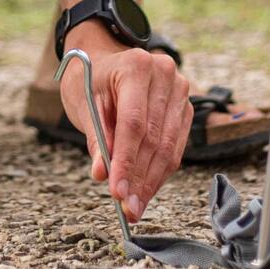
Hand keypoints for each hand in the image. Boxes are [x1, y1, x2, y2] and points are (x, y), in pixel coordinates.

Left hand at [58, 42, 192, 223]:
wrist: (105, 59)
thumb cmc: (90, 79)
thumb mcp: (83, 103)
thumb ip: (96, 139)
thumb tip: (102, 175)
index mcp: (136, 66)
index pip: (134, 124)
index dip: (126, 162)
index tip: (117, 192)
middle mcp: (164, 74)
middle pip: (154, 138)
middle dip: (140, 178)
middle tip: (127, 209)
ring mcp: (179, 90)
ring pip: (169, 147)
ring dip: (152, 181)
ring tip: (136, 207)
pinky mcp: (185, 107)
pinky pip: (176, 146)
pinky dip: (160, 172)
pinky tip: (146, 190)